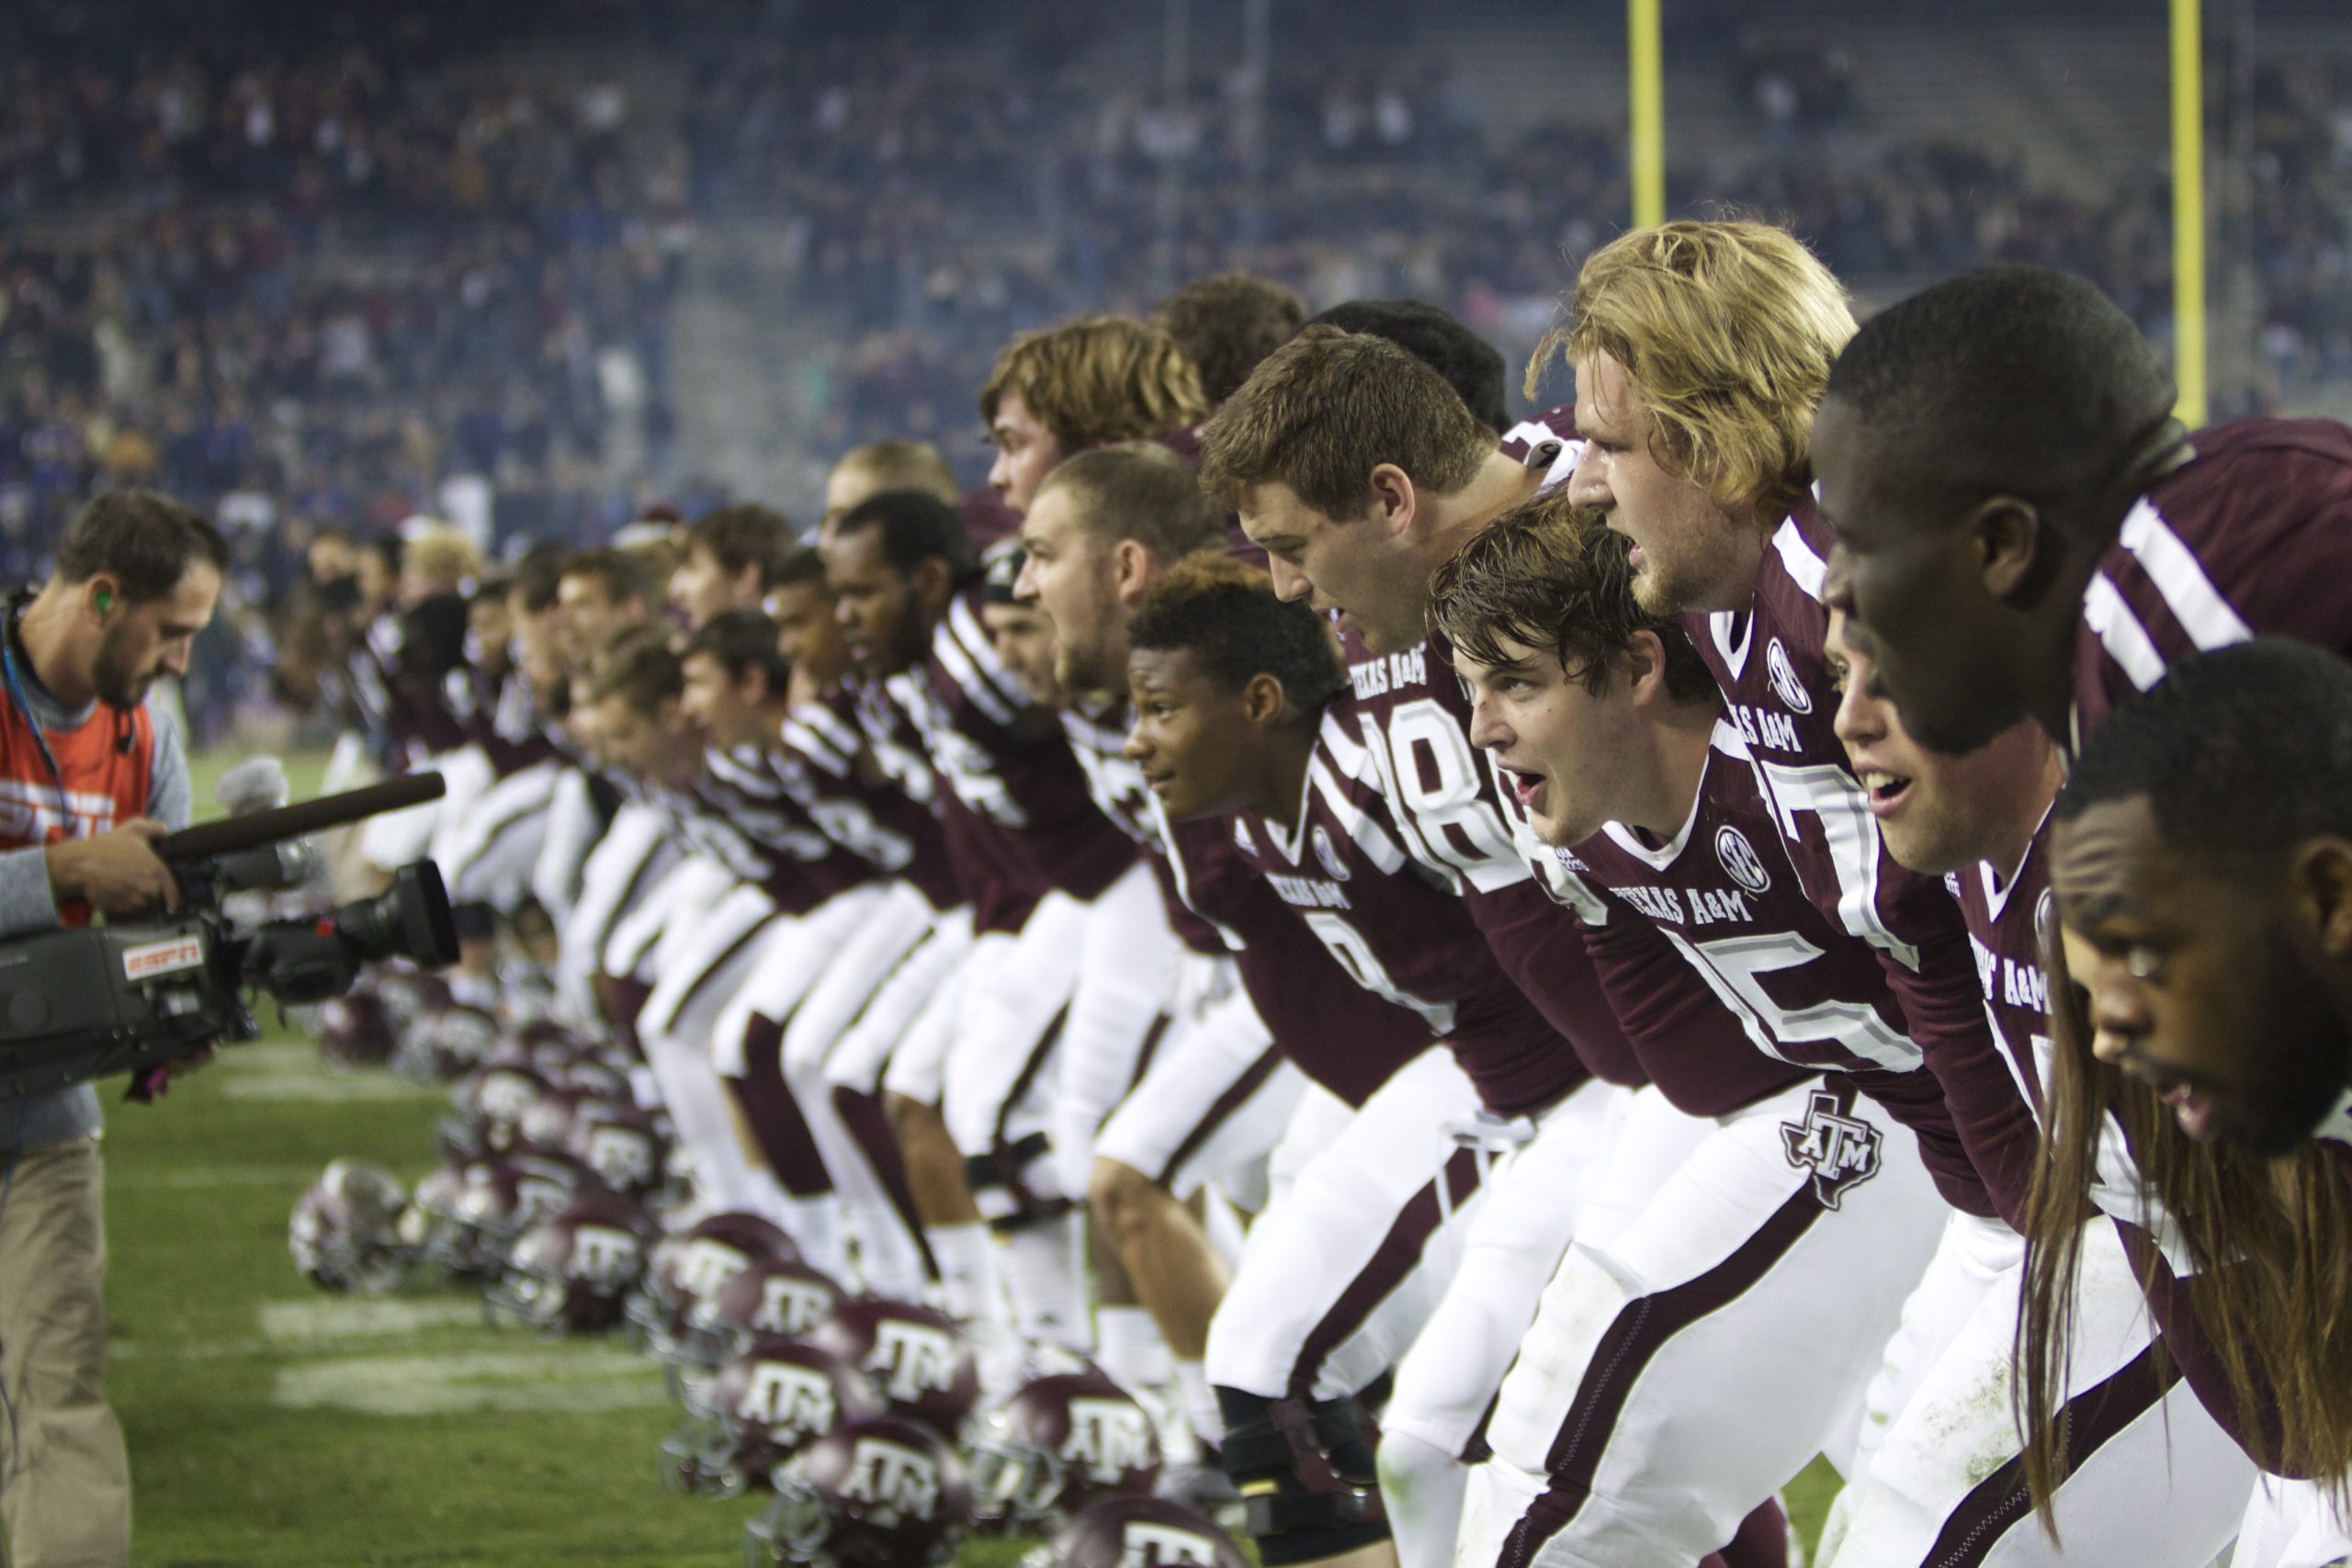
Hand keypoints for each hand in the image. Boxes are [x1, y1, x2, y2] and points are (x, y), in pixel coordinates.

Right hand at [46, 819, 180, 916]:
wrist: (80, 864)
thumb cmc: (106, 846)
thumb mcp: (133, 829)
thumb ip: (154, 828)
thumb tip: (166, 831)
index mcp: (158, 871)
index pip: (175, 894)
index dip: (173, 896)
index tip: (170, 898)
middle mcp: (150, 888)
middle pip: (158, 899)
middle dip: (151, 894)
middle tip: (137, 884)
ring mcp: (135, 901)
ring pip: (143, 906)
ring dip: (138, 900)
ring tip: (125, 887)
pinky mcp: (120, 909)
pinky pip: (128, 911)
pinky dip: (124, 905)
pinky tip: (115, 892)